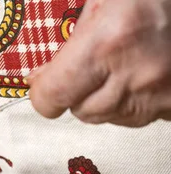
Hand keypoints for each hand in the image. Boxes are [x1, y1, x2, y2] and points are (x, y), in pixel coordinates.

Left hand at [28, 0, 170, 126]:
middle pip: (81, 111)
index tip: (44, 81)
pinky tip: (141, 74)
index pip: (54, 96)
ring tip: (118, 65)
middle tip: (87, 66)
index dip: (44, 92)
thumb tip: (38, 74)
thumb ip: (67, 33)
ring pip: (110, 117)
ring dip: (104, 98)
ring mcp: (163, 93)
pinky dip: (133, 102)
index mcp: (108, 41)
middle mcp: (136, 74)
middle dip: (76, 92)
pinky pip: (141, 118)